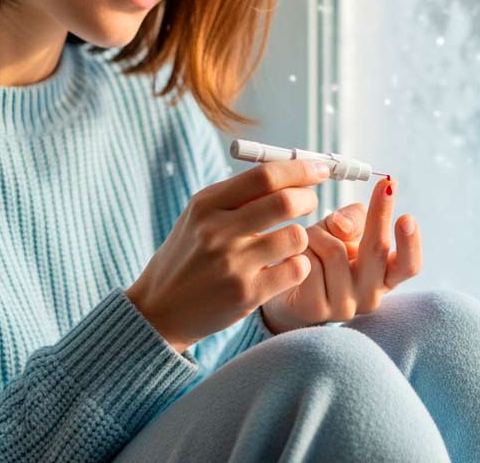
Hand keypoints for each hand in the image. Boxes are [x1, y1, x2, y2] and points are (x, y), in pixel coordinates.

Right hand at [125, 159, 331, 352]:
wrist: (159, 311)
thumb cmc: (189, 256)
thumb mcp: (200, 217)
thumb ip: (239, 194)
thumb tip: (293, 168)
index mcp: (205, 205)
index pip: (264, 176)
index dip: (300, 168)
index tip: (320, 168)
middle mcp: (217, 232)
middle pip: (285, 202)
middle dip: (308, 197)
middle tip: (310, 201)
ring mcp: (232, 265)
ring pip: (296, 236)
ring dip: (302, 236)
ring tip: (290, 241)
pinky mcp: (246, 294)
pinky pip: (296, 269)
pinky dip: (299, 265)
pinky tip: (285, 267)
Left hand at [261, 177, 422, 333]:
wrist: (290, 289)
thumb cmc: (324, 255)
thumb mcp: (344, 231)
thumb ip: (353, 221)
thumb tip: (345, 227)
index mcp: (385, 277)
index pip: (409, 266)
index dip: (411, 243)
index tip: (407, 217)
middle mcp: (370, 295)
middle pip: (377, 249)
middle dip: (380, 214)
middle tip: (385, 187)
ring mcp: (344, 306)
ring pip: (335, 251)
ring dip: (319, 234)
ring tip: (311, 239)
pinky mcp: (315, 309)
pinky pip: (309, 265)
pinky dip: (302, 250)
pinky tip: (298, 256)